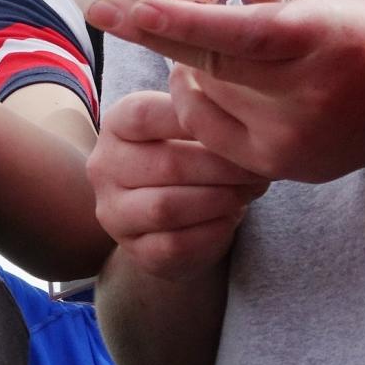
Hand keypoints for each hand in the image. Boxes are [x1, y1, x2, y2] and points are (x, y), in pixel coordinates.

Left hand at [83, 0, 364, 179]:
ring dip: (188, 70)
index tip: (135, 7)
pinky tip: (211, 85)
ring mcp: (291, 137)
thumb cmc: (352, 31)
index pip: (244, 33)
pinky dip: (196, 103)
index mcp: (323, 37)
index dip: (185, 22)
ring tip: (204, 51)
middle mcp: (309, 94)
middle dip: (156, 36)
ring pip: (202, 98)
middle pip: (210, 68)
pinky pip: (206, 131)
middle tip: (106, 10)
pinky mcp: (276, 167)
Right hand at [86, 90, 268, 280]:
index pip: (144, 115)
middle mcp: (104, 168)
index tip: (238, 125)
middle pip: (166, 164)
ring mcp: (114, 213)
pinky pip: (174, 244)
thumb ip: (207, 116)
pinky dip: (212, 231)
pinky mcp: (134, 249)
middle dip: (224, 167)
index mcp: (115, 125)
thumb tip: (247, 123)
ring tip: (249, 191)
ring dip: (219, 200)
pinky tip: (231, 217)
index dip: (193, 119)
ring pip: (166, 208)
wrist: (171, 213)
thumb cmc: (188, 154)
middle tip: (260, 167)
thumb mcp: (190, 126)